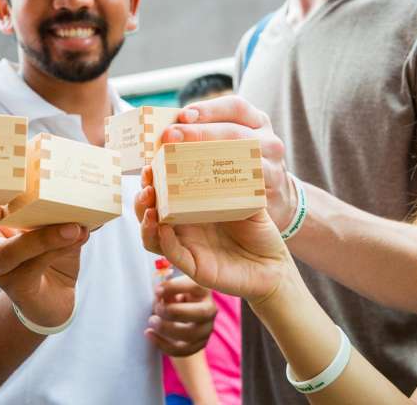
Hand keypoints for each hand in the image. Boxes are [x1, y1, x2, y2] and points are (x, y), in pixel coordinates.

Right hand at [0, 204, 88, 327]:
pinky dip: (59, 248)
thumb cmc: (48, 250)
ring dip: (41, 238)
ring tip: (72, 228)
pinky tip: (79, 236)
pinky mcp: (18, 288)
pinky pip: (34, 266)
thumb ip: (60, 208)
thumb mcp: (51, 223)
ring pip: (8, 253)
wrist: (55, 295)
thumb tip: (82, 191)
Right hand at [136, 166, 290, 304]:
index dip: (153, 179)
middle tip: (147, 183)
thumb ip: (235, 180)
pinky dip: (165, 241)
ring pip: (152, 237)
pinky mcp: (196, 267)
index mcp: (192, 208)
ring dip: (145, 221)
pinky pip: (174, 254)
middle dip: (142, 198)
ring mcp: (187, 247)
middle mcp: (184, 227)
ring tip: (150, 208)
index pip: (163, 192)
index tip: (152, 162)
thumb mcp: (247, 200)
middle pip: (150, 213)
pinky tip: (163, 228)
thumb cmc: (258, 230)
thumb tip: (227, 149)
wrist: (273, 263)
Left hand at [146, 275, 216, 355]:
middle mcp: (210, 309)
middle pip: (201, 313)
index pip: (195, 286)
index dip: (175, 287)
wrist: (182, 317)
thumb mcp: (171, 289)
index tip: (157, 290)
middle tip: (157, 309)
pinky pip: (181, 350)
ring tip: (152, 320)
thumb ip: (166, 290)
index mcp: (203, 290)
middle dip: (175, 312)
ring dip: (167, 328)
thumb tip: (160, 294)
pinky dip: (162, 344)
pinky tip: (149, 334)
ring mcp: (206, 329)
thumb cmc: (174, 297)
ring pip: (191, 334)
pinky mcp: (198, 345)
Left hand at [165, 95, 296, 230]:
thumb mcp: (232, 142)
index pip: (235, 107)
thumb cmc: (241, 164)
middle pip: (235, 132)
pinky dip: (223, 187)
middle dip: (200, 132)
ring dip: (209, 158)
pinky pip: (247, 187)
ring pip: (243, 158)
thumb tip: (164, 134)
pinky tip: (201, 188)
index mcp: (256, 121)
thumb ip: (206, 135)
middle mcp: (268, 140)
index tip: (182, 115)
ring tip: (180, 161)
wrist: (274, 198)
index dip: (208, 109)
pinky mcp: (269, 191)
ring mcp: (272, 166)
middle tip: (171, 136)